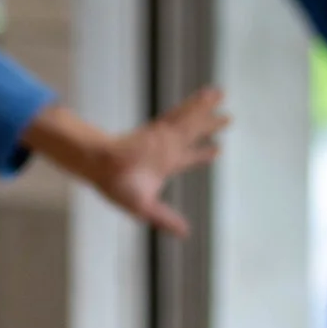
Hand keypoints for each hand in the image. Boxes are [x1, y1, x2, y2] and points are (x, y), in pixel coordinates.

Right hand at [77, 88, 226, 237]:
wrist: (100, 166)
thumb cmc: (117, 187)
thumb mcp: (143, 208)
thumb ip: (165, 219)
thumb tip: (185, 234)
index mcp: (165, 166)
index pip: (189, 158)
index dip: (203, 154)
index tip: (217, 149)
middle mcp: (168, 148)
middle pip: (194, 133)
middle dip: (209, 126)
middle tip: (226, 118)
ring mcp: (165, 136)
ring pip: (191, 120)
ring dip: (206, 108)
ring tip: (220, 93)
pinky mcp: (161, 128)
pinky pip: (183, 113)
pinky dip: (196, 104)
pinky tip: (209, 94)